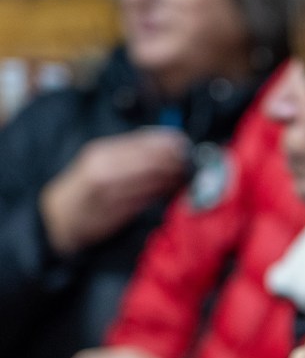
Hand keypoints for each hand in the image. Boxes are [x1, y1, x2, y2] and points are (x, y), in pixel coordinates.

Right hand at [40, 127, 188, 254]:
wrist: (60, 216)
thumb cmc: (87, 187)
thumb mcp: (101, 160)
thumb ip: (131, 152)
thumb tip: (168, 144)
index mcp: (103, 152)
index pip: (143, 141)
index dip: (168, 141)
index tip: (185, 142)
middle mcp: (105, 169)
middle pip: (151, 160)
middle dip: (174, 160)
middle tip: (192, 162)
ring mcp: (111, 192)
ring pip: (152, 181)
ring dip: (173, 178)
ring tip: (187, 176)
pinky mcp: (118, 212)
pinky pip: (148, 200)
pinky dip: (163, 194)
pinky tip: (174, 192)